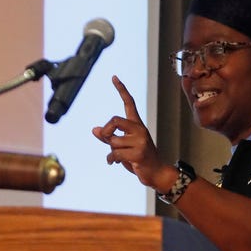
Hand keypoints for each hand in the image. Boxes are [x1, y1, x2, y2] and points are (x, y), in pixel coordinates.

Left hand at [92, 76, 175, 190]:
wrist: (156, 173)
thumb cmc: (139, 159)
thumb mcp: (123, 146)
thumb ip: (109, 137)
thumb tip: (94, 129)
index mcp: (137, 125)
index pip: (129, 103)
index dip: (121, 90)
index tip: (114, 77)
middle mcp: (139, 130)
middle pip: (115, 120)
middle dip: (106, 131)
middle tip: (105, 139)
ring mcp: (140, 141)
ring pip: (113, 141)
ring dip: (111, 151)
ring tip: (117, 157)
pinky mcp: (139, 154)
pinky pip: (115, 153)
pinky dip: (111, 159)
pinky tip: (114, 162)